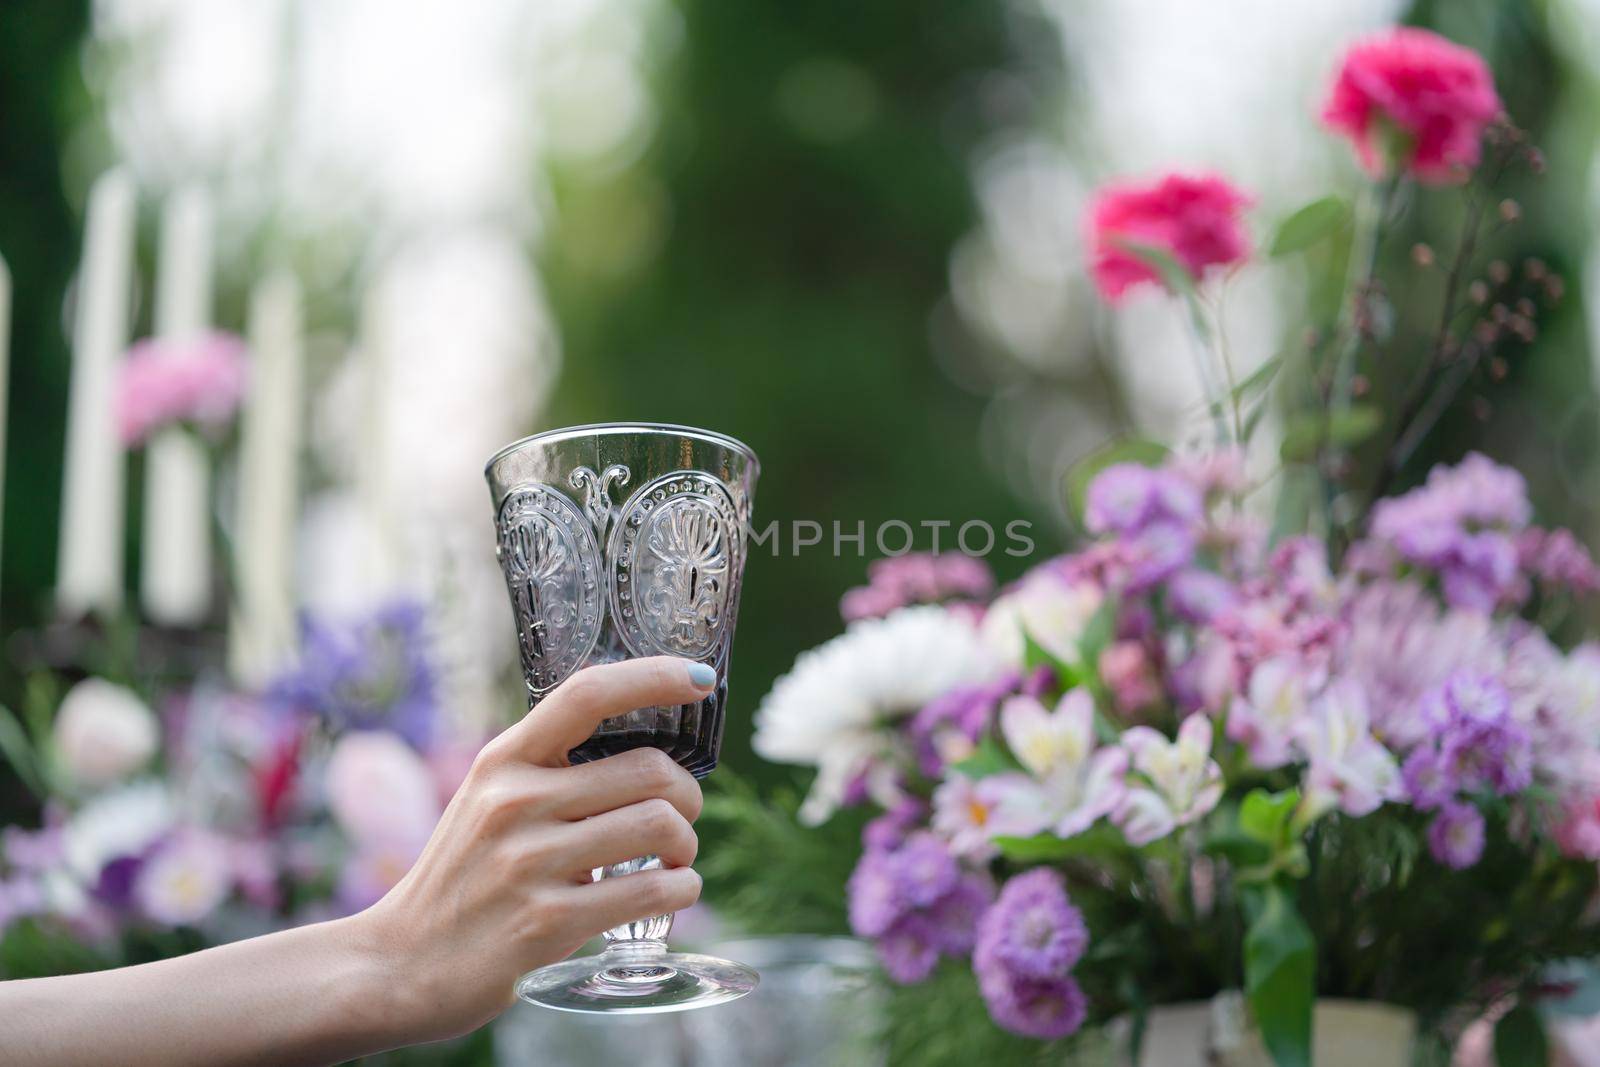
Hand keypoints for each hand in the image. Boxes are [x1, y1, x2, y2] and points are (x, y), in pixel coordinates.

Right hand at [349, 656, 713, 1045]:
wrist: (399, 965)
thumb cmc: (462, 878)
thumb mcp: (488, 802)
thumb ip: (549, 771)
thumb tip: (648, 755)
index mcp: (503, 760)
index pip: (587, 694)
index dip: (653, 677)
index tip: (701, 678)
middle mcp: (514, 801)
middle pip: (649, 770)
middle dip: (688, 796)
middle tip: (682, 820)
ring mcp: (529, 862)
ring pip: (659, 826)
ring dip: (688, 846)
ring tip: (676, 861)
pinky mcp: (547, 923)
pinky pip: (650, 892)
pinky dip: (681, 891)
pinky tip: (673, 893)